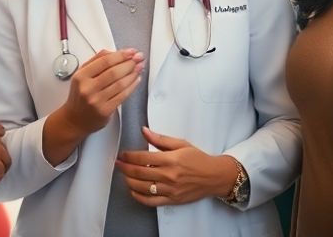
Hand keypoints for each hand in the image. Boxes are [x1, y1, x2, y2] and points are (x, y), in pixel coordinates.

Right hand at [60, 49, 144, 136]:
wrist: (74, 119)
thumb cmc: (79, 95)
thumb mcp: (82, 74)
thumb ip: (96, 60)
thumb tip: (115, 52)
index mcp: (81, 76)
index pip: (105, 61)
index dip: (121, 55)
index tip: (131, 52)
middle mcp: (88, 88)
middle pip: (114, 72)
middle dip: (130, 63)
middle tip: (139, 58)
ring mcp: (96, 100)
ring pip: (120, 84)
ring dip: (133, 74)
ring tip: (139, 67)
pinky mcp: (105, 111)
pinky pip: (122, 95)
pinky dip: (132, 86)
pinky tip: (136, 80)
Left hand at [115, 127, 237, 206]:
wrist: (214, 176)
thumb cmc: (199, 159)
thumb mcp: (181, 144)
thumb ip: (161, 139)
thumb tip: (144, 131)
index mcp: (170, 159)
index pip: (142, 158)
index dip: (129, 156)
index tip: (123, 155)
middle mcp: (169, 175)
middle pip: (139, 172)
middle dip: (125, 168)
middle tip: (118, 164)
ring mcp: (170, 189)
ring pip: (142, 187)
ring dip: (129, 181)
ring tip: (124, 175)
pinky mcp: (172, 200)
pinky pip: (150, 201)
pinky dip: (139, 196)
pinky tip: (134, 190)